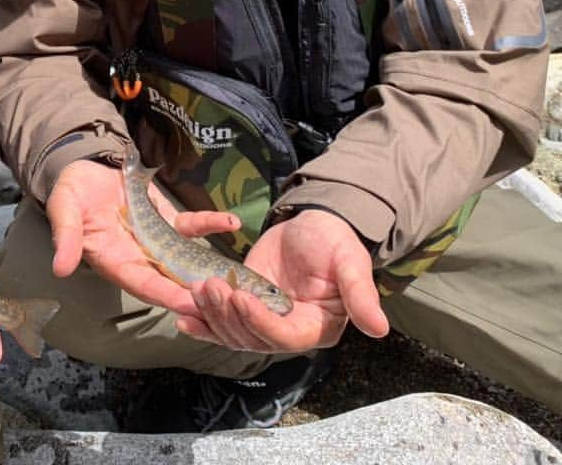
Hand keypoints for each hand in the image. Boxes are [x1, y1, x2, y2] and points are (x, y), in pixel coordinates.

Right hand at [46, 158, 239, 317]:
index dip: (164, 294)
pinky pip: (192, 227)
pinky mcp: (168, 222)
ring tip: (235, 274)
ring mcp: (156, 242)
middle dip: (197, 291)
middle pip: (170, 281)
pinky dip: (210, 224)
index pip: (141, 284)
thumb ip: (66, 237)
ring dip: (210, 267)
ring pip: (187, 259)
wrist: (85, 169)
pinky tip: (231, 222)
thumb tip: (60, 268)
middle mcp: (138, 258)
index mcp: (113, 261)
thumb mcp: (64, 209)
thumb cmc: (71, 192)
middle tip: (226, 300)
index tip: (187, 303)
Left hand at [174, 209, 389, 352]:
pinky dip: (202, 320)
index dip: (261, 322)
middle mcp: (288, 331)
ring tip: (197, 290)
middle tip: (211, 286)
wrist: (313, 224)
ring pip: (232, 332)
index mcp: (316, 327)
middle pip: (252, 338)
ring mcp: (264, 321)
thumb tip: (379, 329)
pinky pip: (221, 321)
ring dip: (211, 315)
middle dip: (228, 315)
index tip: (241, 297)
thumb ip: (360, 295)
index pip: (284, 336)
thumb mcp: (350, 262)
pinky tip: (184, 314)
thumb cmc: (335, 241)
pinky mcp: (245, 306)